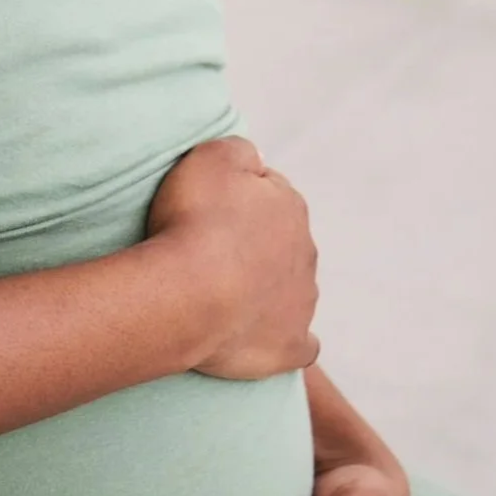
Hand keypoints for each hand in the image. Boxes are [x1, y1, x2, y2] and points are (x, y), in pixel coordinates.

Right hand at [147, 136, 319, 379]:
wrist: (190, 295)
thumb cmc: (196, 220)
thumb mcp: (211, 156)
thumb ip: (240, 149)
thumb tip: (255, 159)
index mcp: (290, 207)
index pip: (270, 191)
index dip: (236, 195)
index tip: (207, 203)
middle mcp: (305, 253)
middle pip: (281, 241)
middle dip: (254, 241)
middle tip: (208, 246)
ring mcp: (302, 303)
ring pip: (290, 288)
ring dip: (265, 286)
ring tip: (220, 288)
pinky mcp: (291, 346)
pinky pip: (299, 343)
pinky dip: (285, 338)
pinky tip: (263, 333)